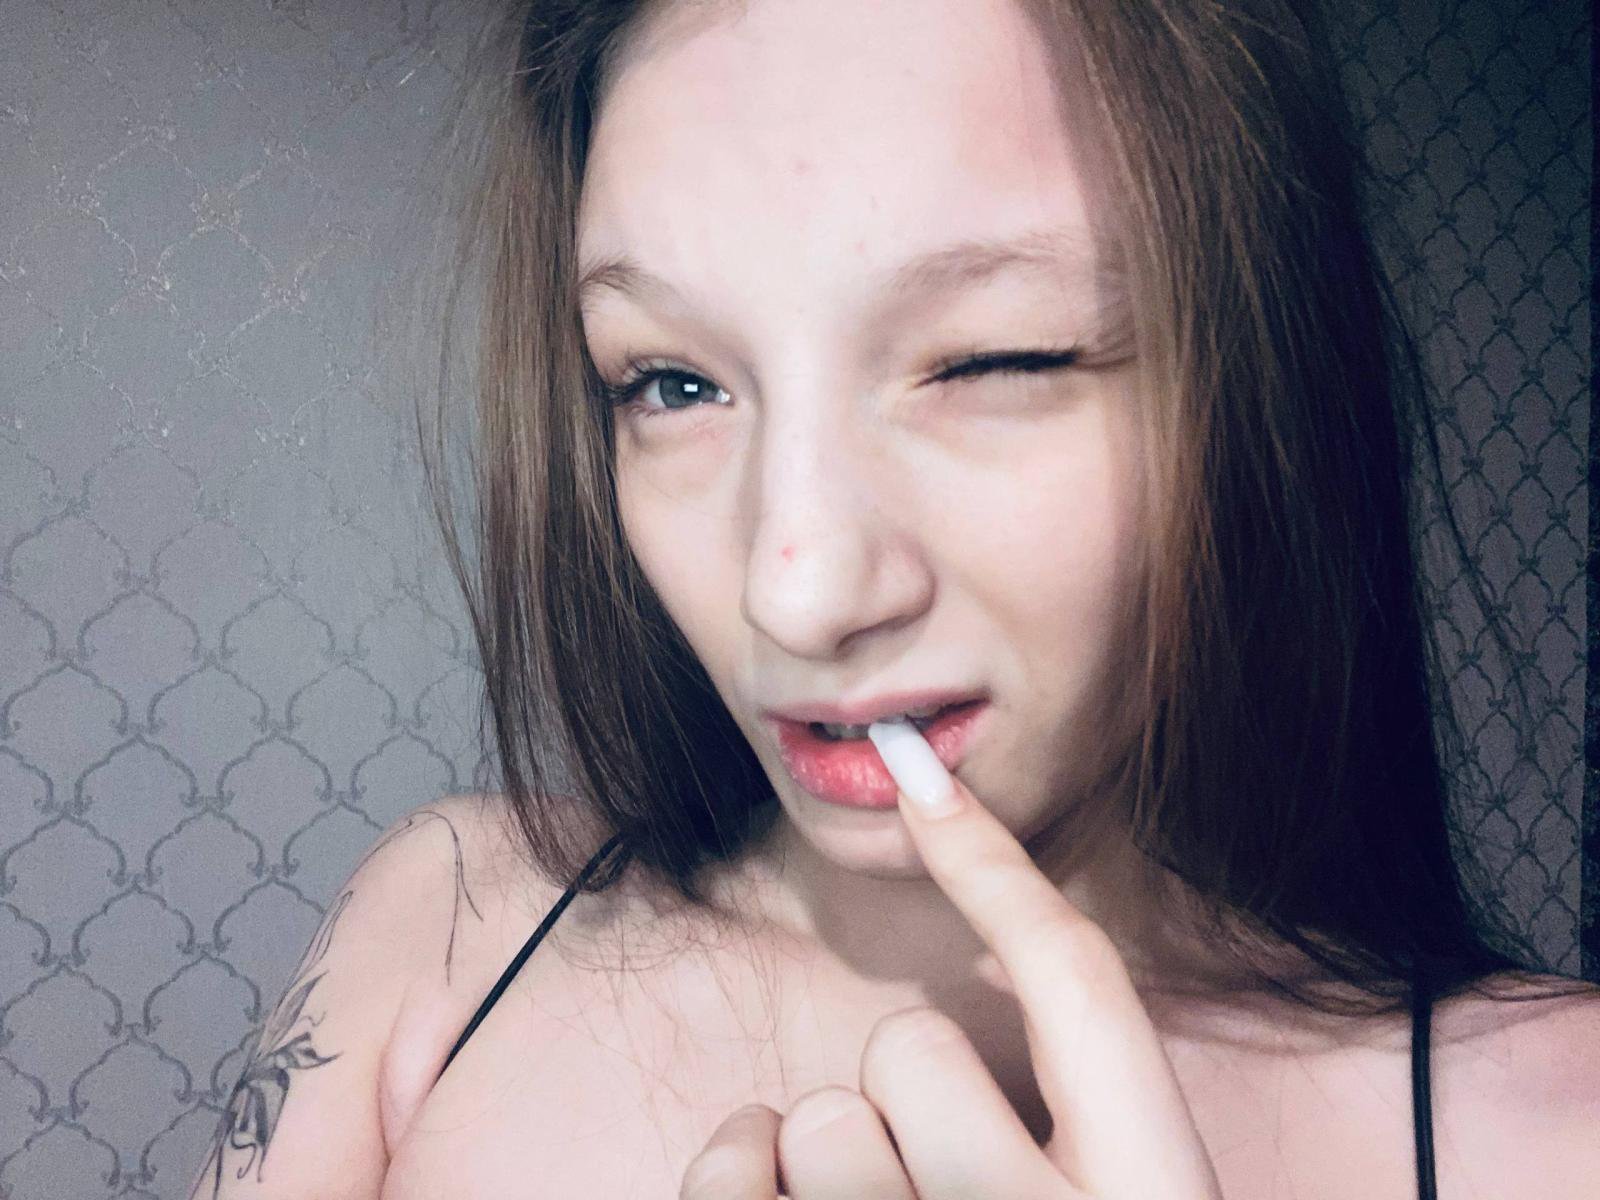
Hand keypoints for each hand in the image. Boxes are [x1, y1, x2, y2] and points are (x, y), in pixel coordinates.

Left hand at [680, 720, 1223, 1199]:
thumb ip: (1055, 1133)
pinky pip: (728, 1176)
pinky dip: (729, 1181)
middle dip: (895, 1097)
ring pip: (815, 1117)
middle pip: (912, 1049)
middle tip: (927, 1191)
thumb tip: (944, 986)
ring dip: (814, 1163)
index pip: (1086, 989)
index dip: (1001, 867)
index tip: (922, 778)